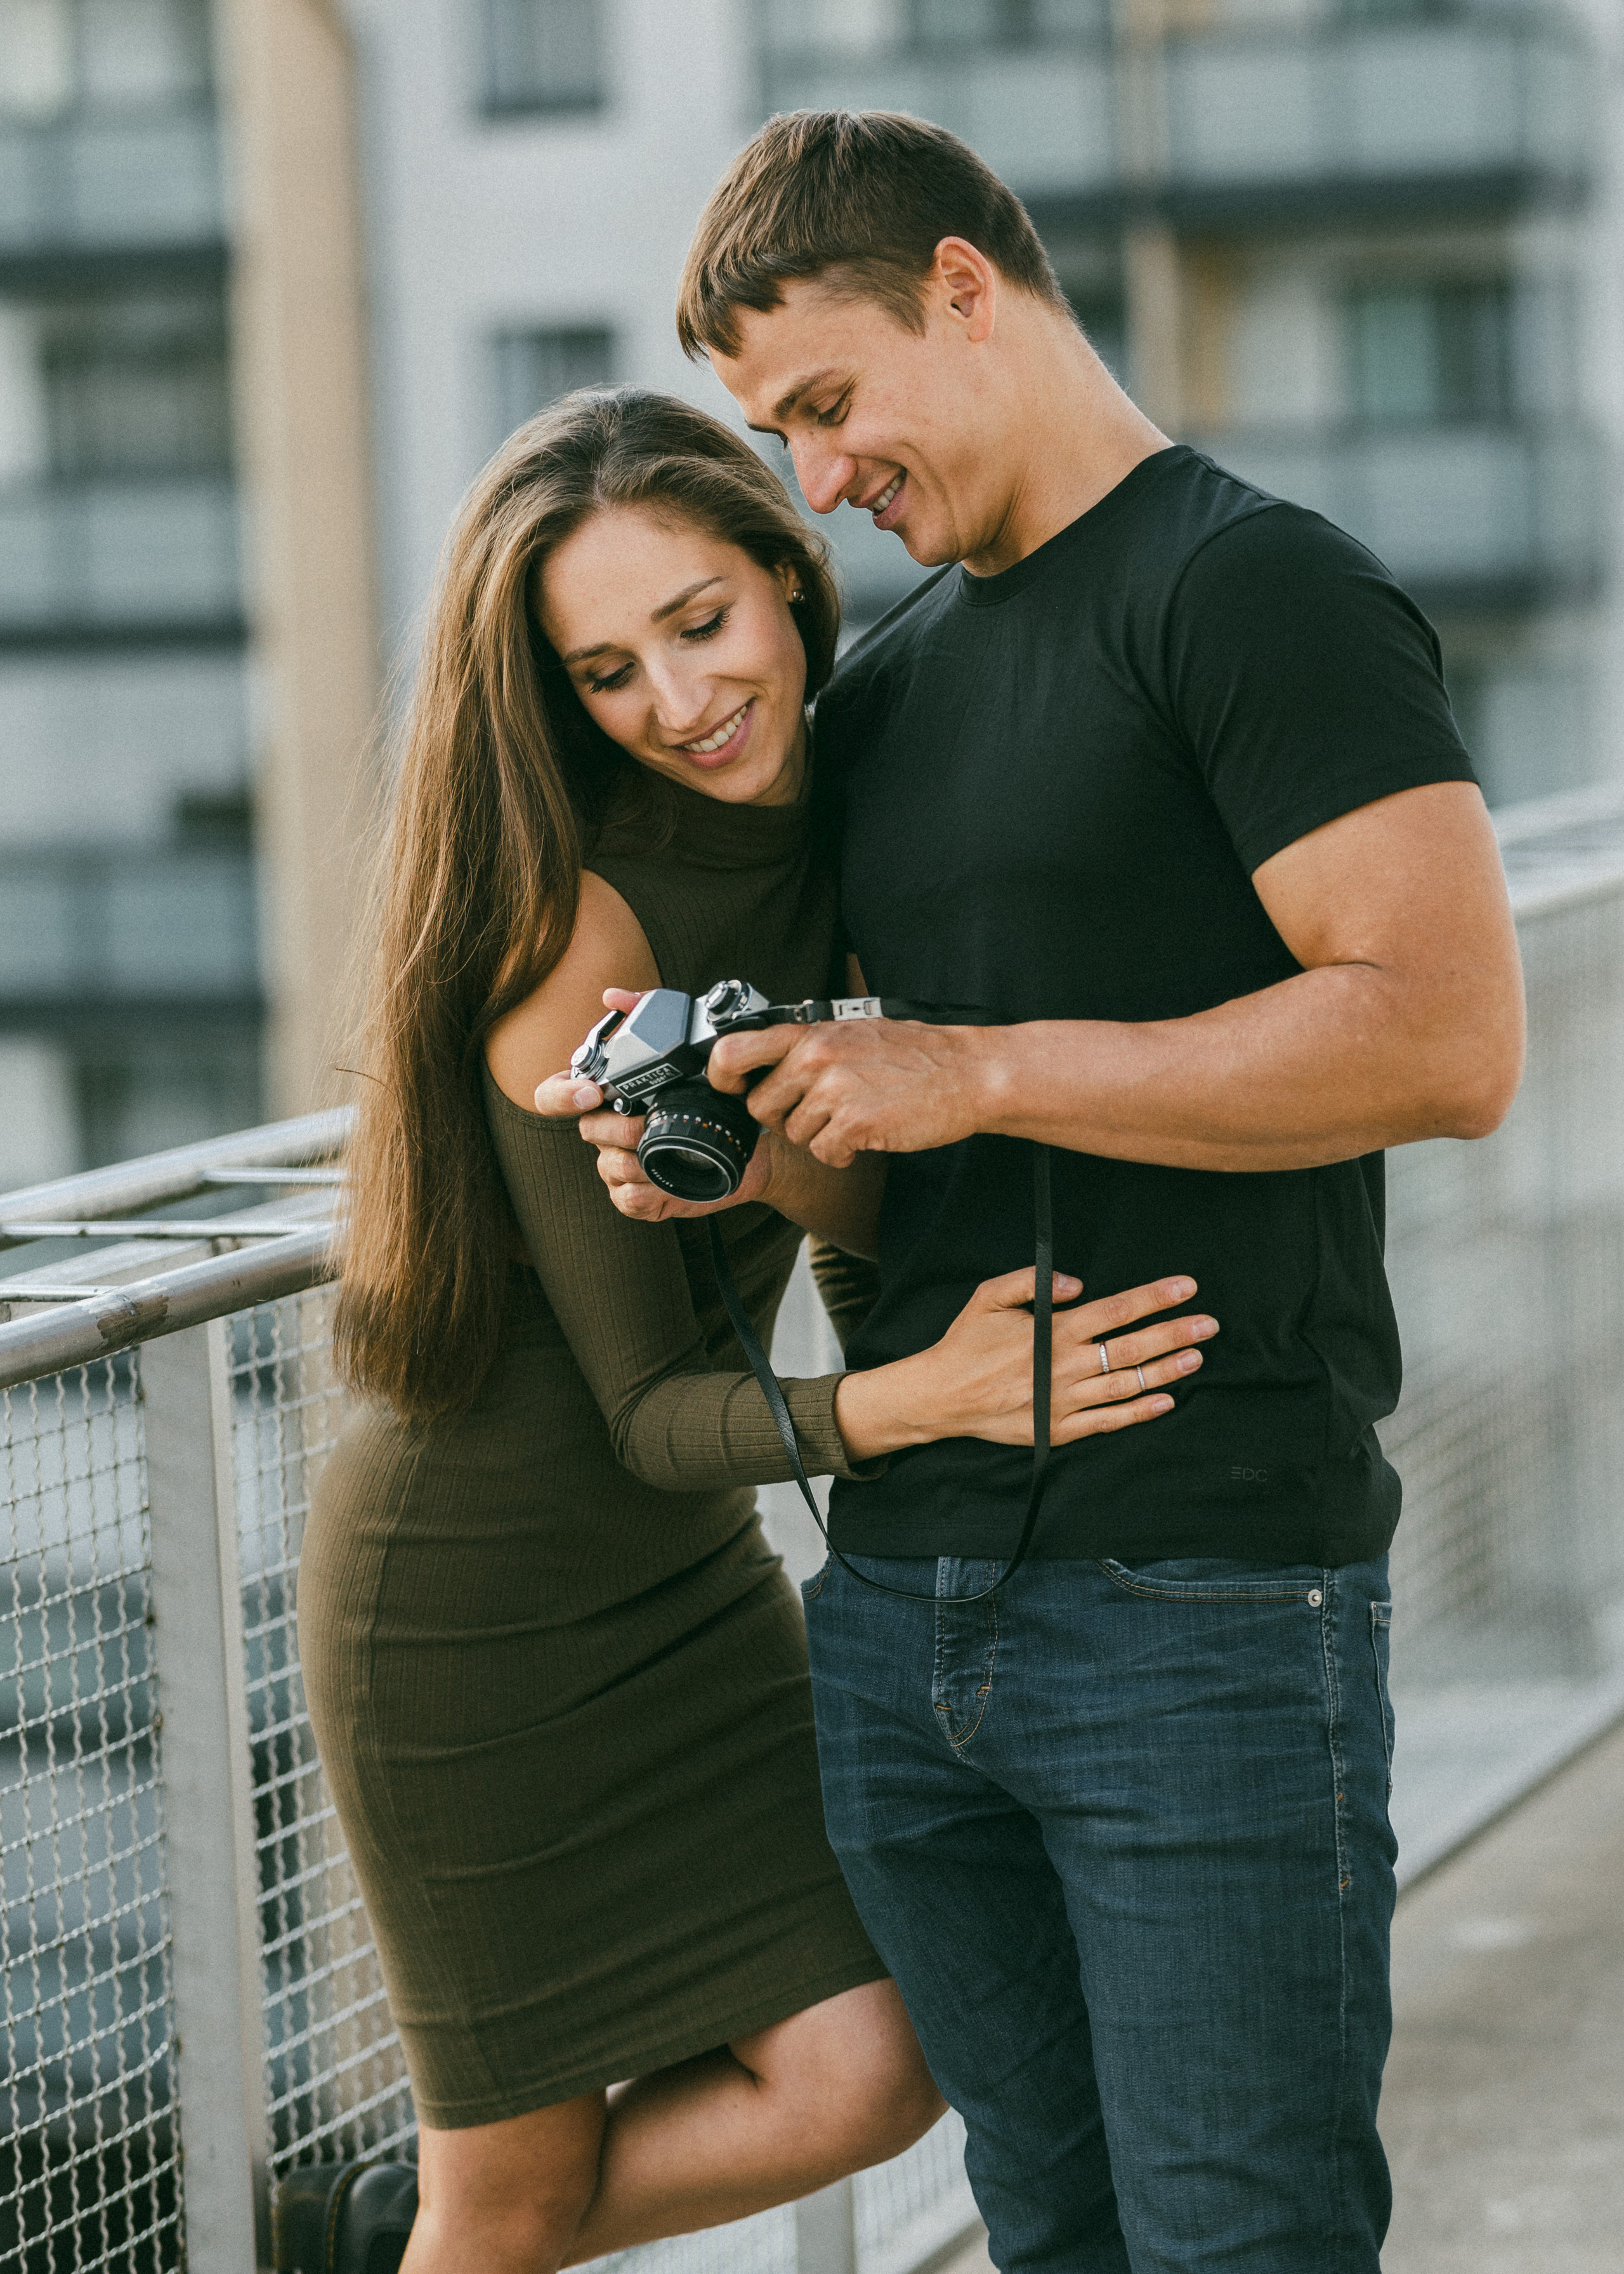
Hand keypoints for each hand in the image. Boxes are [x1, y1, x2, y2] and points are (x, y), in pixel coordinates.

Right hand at [532, 991, 782, 1222]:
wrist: (748, 1144)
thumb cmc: (710, 1095)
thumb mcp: (684, 1047)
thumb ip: (645, 1012)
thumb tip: (612, 996)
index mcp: (604, 1095)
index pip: (552, 1094)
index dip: (561, 1094)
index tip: (591, 1092)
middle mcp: (605, 1128)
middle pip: (585, 1130)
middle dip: (615, 1128)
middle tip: (644, 1124)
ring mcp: (617, 1163)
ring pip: (606, 1166)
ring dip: (634, 1160)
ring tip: (663, 1151)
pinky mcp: (637, 1194)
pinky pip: (626, 1198)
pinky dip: (647, 1192)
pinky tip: (667, 1181)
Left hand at [706, 1018, 993, 1167]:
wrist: (968, 1073)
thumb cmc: (917, 1055)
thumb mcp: (855, 1032)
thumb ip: (812, 1046)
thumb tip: (773, 1062)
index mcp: (812, 1033)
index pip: (734, 1050)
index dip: (723, 1077)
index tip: (732, 1088)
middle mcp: (815, 1058)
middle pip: (760, 1107)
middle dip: (784, 1117)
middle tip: (820, 1111)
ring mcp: (833, 1091)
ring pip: (794, 1134)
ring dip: (821, 1135)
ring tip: (856, 1116)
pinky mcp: (853, 1124)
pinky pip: (824, 1153)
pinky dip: (843, 1153)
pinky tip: (867, 1134)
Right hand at [834, 1273, 1216, 1459]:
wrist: (940, 1396)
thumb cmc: (965, 1342)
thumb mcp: (987, 1297)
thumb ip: (1029, 1281)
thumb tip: (1075, 1283)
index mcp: (1051, 1331)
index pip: (1116, 1310)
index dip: (1154, 1298)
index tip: (1186, 1287)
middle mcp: (1064, 1366)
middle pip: (1132, 1347)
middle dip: (1175, 1333)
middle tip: (1209, 1324)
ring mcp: (1064, 1401)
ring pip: (1127, 1384)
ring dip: (1166, 1371)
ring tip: (1197, 1358)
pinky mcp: (1058, 1429)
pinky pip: (1108, 1422)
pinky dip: (1139, 1412)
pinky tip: (1166, 1401)